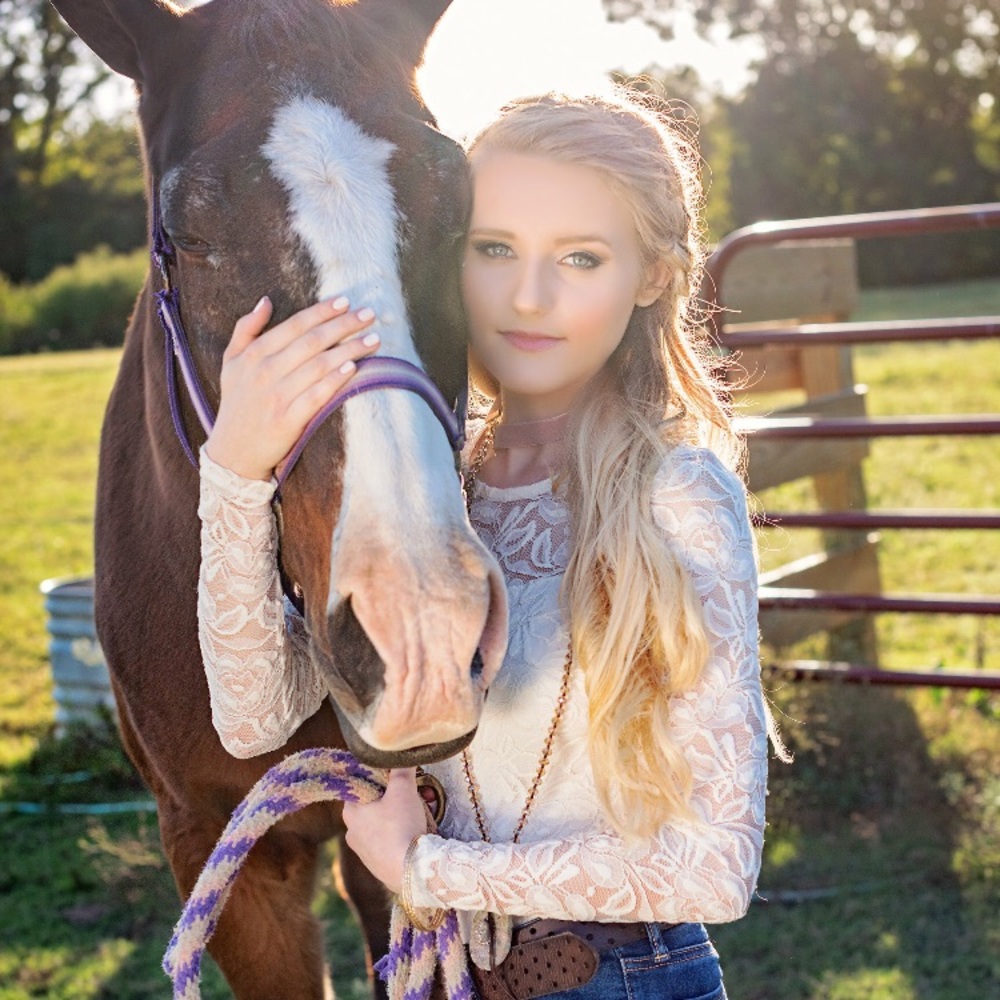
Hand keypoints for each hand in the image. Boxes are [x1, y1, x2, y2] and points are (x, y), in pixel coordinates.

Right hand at [205, 295, 379, 480]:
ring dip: (349, 350)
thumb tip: (265, 301)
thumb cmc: (237, 402)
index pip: (294, 325)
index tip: (345, 301)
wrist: (233, 451)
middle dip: (344, 325)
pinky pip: (316, 396)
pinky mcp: (287, 420)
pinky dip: (334, 381)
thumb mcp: (231, 362)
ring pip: (319, 366)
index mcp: (254, 354)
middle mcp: (265, 372)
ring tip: (373, 340)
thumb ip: (245, 329)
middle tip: (369, 315)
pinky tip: (353, 368)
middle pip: (312, 342)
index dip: (322, 312)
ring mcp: (276, 396)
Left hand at [342, 768, 429, 893]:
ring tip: (425, 811)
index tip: (398, 777)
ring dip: (404, 816)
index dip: (380, 779)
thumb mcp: (403, 789)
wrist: (410, 870)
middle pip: (376, 805)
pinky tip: (420, 833)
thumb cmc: (400, 825)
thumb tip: (402, 755)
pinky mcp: (378, 867)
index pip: (360, 787)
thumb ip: (401, 769)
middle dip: (399, 797)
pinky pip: (391, 843)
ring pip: (385, 825)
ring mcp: (364, 853)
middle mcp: (352, 833)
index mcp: (350, 812)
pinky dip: (404, 835)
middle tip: (419, 793)